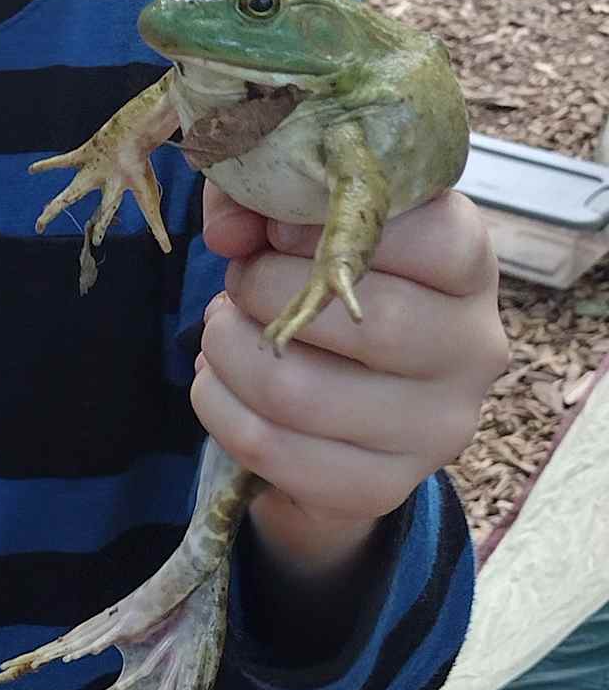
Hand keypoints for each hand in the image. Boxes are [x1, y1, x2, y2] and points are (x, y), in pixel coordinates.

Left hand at [195, 182, 507, 574]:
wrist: (347, 420)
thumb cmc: (335, 293)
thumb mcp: (311, 228)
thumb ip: (264, 201)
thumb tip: (228, 230)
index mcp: (470, 270)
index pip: (433, 235)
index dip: (331, 225)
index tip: (276, 229)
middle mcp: (472, 351)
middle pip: (359, 317)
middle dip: (263, 288)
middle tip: (240, 282)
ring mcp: (434, 430)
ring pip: (295, 389)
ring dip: (227, 348)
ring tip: (222, 330)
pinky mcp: (380, 487)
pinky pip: (267, 446)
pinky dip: (217, 405)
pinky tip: (220, 381)